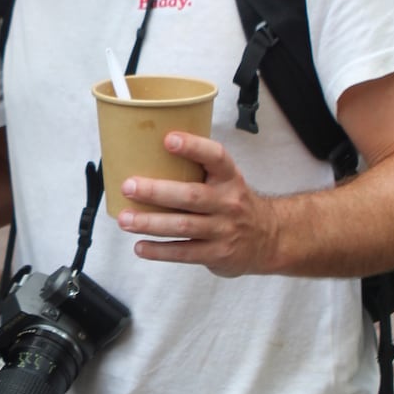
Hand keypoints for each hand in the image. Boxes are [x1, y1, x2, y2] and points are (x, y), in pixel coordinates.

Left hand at [115, 133, 278, 275]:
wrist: (268, 239)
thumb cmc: (234, 203)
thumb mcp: (226, 181)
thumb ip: (198, 169)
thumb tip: (147, 153)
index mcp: (229, 178)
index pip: (216, 157)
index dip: (193, 147)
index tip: (168, 139)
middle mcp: (228, 202)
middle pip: (191, 196)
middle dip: (156, 191)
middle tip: (129, 186)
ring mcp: (224, 230)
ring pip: (183, 226)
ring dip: (150, 223)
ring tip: (125, 219)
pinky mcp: (217, 254)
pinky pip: (184, 252)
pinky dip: (160, 251)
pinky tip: (140, 247)